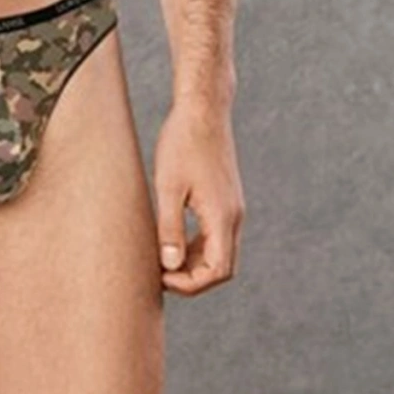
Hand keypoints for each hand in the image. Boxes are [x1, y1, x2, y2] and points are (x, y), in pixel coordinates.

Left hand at [153, 99, 244, 295]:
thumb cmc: (182, 142)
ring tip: (163, 260)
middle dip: (193, 279)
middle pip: (223, 267)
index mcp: (222, 216)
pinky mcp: (226, 199)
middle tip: (160, 275)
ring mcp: (232, 207)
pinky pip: (217, 235)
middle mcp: (234, 216)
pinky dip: (199, 246)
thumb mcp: (168, 186)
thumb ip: (169, 227)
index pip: (217, 271)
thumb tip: (169, 266)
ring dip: (196, 263)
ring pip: (221, 252)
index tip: (162, 278)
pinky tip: (174, 240)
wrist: (203, 109)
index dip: (191, 284)